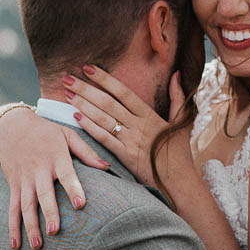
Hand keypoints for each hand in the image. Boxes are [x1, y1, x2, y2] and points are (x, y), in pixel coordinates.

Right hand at [0, 107, 107, 249]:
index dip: (73, 189)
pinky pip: (12, 209)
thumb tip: (107, 167)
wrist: (11, 126)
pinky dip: (13, 227)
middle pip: (44, 194)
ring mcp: (24, 180)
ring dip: (30, 226)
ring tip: (38, 245)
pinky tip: (15, 244)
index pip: (66, 175)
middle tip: (55, 231)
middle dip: (49, 213)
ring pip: (26, 206)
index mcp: (56, 158)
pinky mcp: (14, 186)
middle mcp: (39, 170)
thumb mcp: (66, 134)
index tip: (80, 205)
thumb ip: (86, 151)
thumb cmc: (45, 132)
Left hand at [64, 65, 186, 184]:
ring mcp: (131, 140)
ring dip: (84, 105)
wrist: (180, 181)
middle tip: (68, 78)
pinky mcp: (125, 156)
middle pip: (108, 102)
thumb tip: (176, 74)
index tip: (89, 68)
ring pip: (103, 118)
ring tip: (67, 94)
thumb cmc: (180, 153)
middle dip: (86, 88)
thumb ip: (177, 97)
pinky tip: (76, 117)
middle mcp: (139, 125)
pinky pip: (104, 138)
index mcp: (150, 115)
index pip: (123, 92)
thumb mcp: (182, 122)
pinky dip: (90, 127)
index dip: (105, 79)